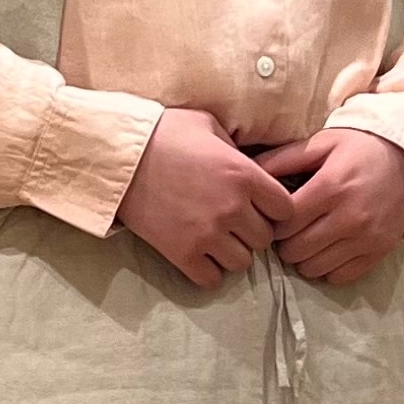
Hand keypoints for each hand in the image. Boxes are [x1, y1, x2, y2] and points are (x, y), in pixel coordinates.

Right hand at [111, 109, 299, 286]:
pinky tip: (199, 254)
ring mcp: (207, 234)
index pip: (286, 210)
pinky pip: (212, 279)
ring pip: (242, 262)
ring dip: (232, 252)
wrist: (118, 156)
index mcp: (244, 175)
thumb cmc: (163, 133)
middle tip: (233, 222)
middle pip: (265, 239)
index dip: (275, 210)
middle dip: (252, 231)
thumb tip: (251, 163)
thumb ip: (236, 147)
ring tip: (216, 239)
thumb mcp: (208, 124)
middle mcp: (232, 208)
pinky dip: (208, 271)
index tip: (260, 207)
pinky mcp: (182, 253)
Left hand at [245, 126, 403, 284]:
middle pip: (296, 250)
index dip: (273, 223)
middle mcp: (349, 216)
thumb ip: (283, 159)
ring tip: (308, 240)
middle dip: (285, 243)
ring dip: (304, 258)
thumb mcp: (322, 143)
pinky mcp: (379, 251)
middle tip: (290, 231)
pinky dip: (328, 268)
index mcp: (331, 187)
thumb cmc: (360, 147)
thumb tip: (247, 172)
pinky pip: (340, 276)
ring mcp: (366, 237)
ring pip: (314, 268)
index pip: (285, 223)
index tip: (276, 217)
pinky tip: (328, 249)